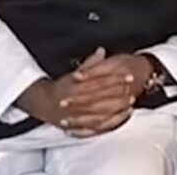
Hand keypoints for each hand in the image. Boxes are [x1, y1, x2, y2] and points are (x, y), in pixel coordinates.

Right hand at [16, 49, 150, 137]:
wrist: (45, 104)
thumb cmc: (62, 87)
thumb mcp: (75, 72)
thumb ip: (90, 63)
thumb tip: (101, 50)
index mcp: (74, 86)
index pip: (99, 80)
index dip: (115, 78)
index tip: (128, 74)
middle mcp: (75, 101)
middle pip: (101, 96)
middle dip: (119, 92)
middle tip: (132, 87)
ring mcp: (78, 115)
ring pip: (101, 111)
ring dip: (118, 106)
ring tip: (131, 100)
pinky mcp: (81, 125)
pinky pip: (99, 124)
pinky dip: (113, 120)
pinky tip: (125, 114)